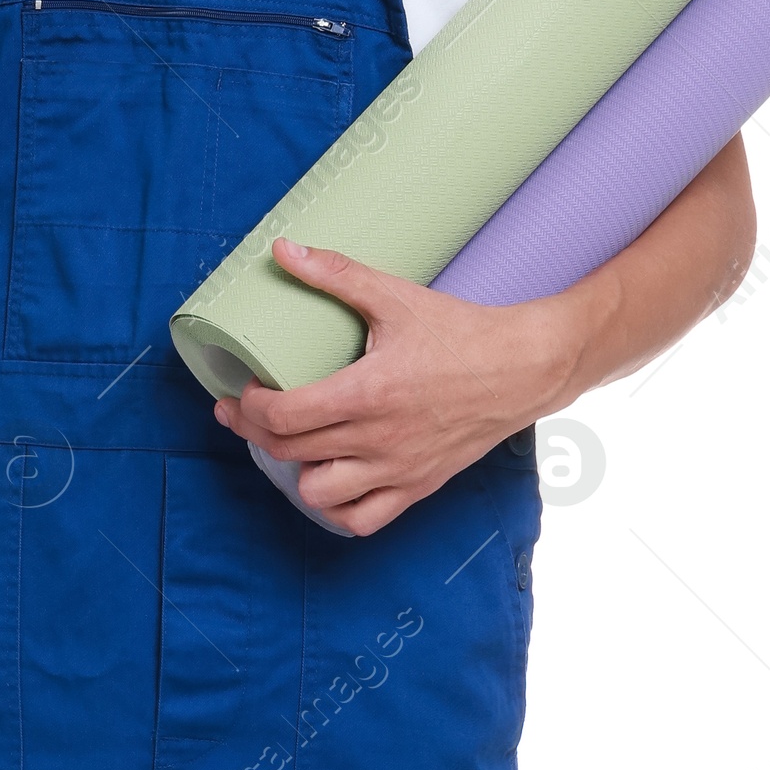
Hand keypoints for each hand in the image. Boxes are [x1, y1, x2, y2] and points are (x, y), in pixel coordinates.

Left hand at [213, 238, 584, 534]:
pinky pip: (362, 520)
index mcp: (368, 392)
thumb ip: (336, 275)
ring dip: (297, 472)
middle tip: (247, 412)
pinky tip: (333, 478)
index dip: (252, 406)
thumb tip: (284, 249)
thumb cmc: (463, 332)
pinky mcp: (418, 487)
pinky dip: (339, 508)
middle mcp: (379, 439)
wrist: (525, 368)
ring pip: (319, 495)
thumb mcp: (396, 297)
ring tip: (294, 446)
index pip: (284, 416)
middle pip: (289, 453)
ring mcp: (398, 469)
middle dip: (256, 432)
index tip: (244, 389)